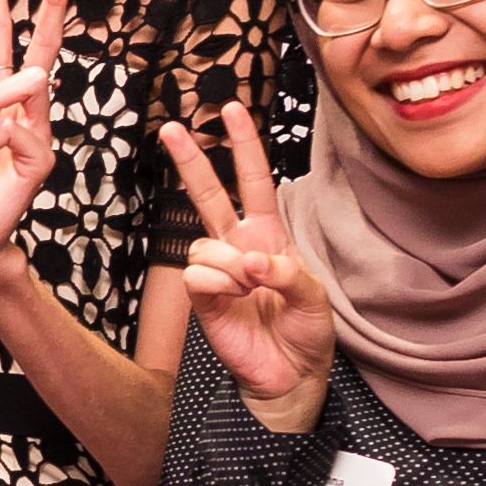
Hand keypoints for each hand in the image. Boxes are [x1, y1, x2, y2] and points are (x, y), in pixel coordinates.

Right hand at [158, 103, 332, 430]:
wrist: (290, 376)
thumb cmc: (307, 332)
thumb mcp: (314, 295)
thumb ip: (286, 272)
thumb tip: (250, 261)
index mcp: (268, 235)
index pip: (253, 180)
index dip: (244, 145)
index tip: (232, 109)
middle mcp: (238, 246)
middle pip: (208, 193)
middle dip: (190, 160)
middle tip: (171, 128)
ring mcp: (217, 272)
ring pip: (205, 243)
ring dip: (231, 264)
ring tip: (249, 290)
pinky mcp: (201, 300)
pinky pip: (197, 275)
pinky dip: (219, 284)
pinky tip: (233, 299)